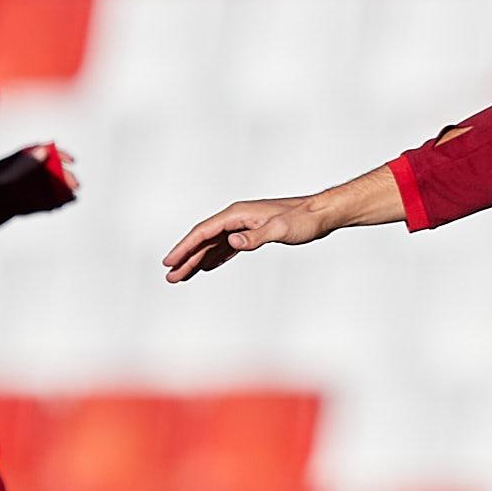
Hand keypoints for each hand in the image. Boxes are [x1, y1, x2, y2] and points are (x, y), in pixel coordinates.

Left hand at [0, 141, 76, 223]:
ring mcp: (13, 190)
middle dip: (62, 176)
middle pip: (43, 170)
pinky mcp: (11, 206)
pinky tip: (59, 206)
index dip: (56, 153)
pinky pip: (33, 202)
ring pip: (40, 187)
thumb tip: (44, 149)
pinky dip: (47, 203)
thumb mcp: (3, 179)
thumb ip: (24, 165)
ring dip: (58, 190)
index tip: (72, 160)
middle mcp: (13, 174)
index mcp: (10, 162)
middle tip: (76, 186)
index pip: (38, 150)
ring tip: (73, 196)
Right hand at [165, 191, 336, 280]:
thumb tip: (232, 242)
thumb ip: (256, 236)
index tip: (170, 262)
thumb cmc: (304, 219)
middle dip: (186, 258)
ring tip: (182, 276)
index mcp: (237, 214)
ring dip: (197, 260)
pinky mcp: (252, 233)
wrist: (321, 214)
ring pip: (213, 244)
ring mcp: (244, 225)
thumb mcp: (281, 229)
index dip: (184, 247)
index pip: (203, 232)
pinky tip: (207, 267)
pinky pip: (227, 247)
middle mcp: (237, 218)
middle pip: (204, 239)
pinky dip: (215, 257)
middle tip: (171, 277)